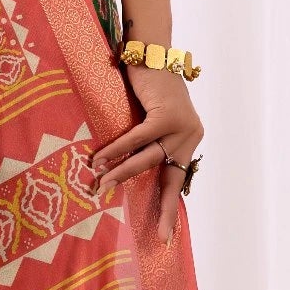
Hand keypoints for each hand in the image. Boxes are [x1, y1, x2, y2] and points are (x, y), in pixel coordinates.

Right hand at [88, 65, 203, 244]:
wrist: (151, 52)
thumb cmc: (147, 87)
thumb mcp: (152, 120)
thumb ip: (149, 143)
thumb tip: (124, 172)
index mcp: (189, 141)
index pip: (178, 181)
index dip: (171, 208)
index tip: (167, 236)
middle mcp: (190, 135)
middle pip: (168, 177)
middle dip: (160, 207)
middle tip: (156, 235)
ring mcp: (181, 126)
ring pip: (147, 158)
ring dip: (121, 172)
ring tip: (100, 184)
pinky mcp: (166, 115)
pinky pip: (138, 139)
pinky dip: (116, 150)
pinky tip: (99, 159)